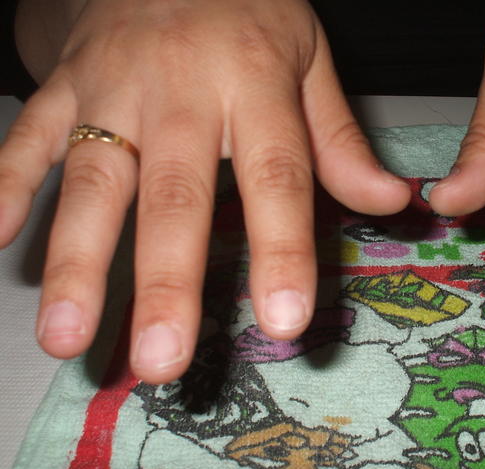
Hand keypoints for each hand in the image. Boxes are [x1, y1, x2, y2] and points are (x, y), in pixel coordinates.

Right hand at [0, 0, 409, 383]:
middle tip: (162, 363)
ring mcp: (110, 88)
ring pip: (91, 180)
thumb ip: (339, 138)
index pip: (276, 177)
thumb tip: (391, 202)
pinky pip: (28, 138)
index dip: (281, 250)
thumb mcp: (308, 59)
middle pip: (174, 196)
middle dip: (165, 283)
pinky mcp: (61, 86)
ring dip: (75, 261)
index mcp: (254, 84)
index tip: (284, 322)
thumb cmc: (246, 13)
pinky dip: (5, 185)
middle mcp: (180, 91)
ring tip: (65, 337)